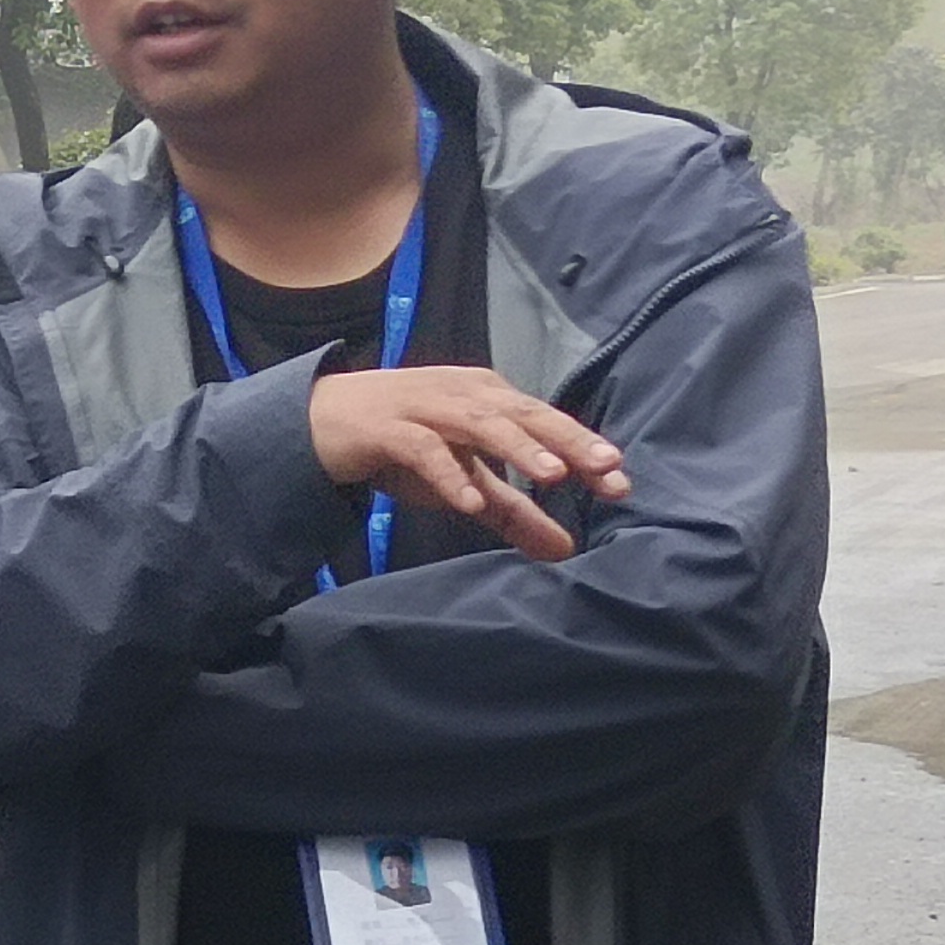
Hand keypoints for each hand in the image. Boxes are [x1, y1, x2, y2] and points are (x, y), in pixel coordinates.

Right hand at [305, 369, 629, 564]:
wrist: (323, 420)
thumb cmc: (404, 445)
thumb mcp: (466, 481)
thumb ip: (514, 513)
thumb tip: (565, 551)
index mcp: (489, 398)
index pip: (545, 423)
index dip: (584, 449)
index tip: (620, 482)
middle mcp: (464, 393)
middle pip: (523, 416)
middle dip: (567, 442)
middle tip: (606, 469)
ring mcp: (425, 407)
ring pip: (479, 424)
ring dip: (516, 449)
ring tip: (550, 476)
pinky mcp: (388, 429)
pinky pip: (423, 450)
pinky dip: (448, 474)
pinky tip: (470, 502)